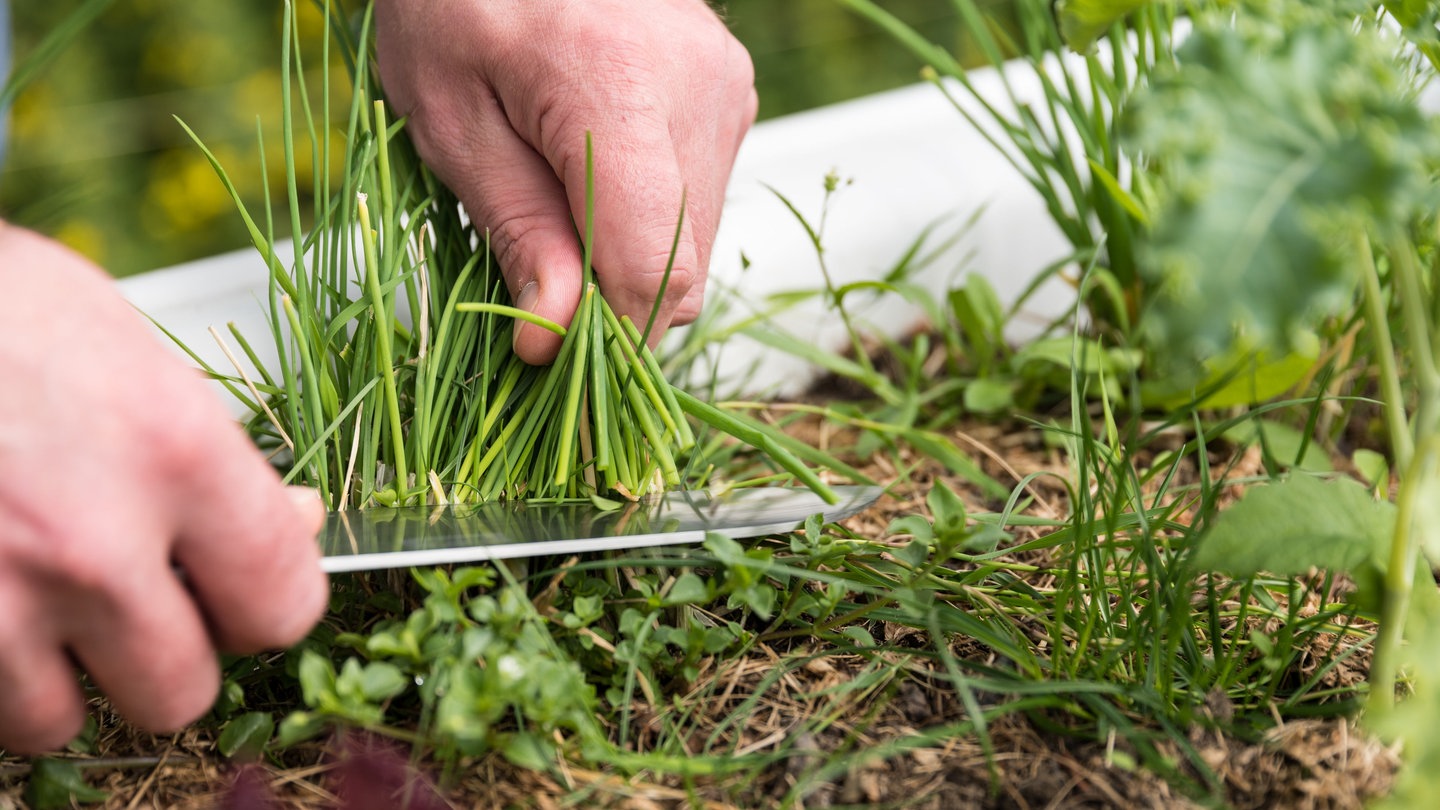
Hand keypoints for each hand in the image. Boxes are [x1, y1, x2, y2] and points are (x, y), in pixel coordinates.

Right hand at [0, 224, 328, 753]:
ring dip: (59, 677)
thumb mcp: (132, 351)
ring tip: (40, 596)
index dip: (269, 603)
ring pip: (60, 721)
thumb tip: (293, 522)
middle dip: (166, 655)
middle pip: (182, 691)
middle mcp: (90, 541)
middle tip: (140, 600)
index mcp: (171, 451)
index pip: (284, 600)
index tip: (248, 590)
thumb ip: (216, 455)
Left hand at [375, 0, 757, 362]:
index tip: (545, 348)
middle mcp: (700, 87)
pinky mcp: (733, 89)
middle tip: (533, 265)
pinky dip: (649, 213)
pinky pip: (701, 196)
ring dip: (628, 254)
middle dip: (609, 297)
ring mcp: (727, 86)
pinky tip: (592, 166)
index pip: (654, 268)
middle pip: (682, 268)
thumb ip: (515, 229)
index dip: (605, 334)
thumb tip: (554, 341)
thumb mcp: (449, 118)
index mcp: (618, 86)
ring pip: (697, 241)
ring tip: (558, 192)